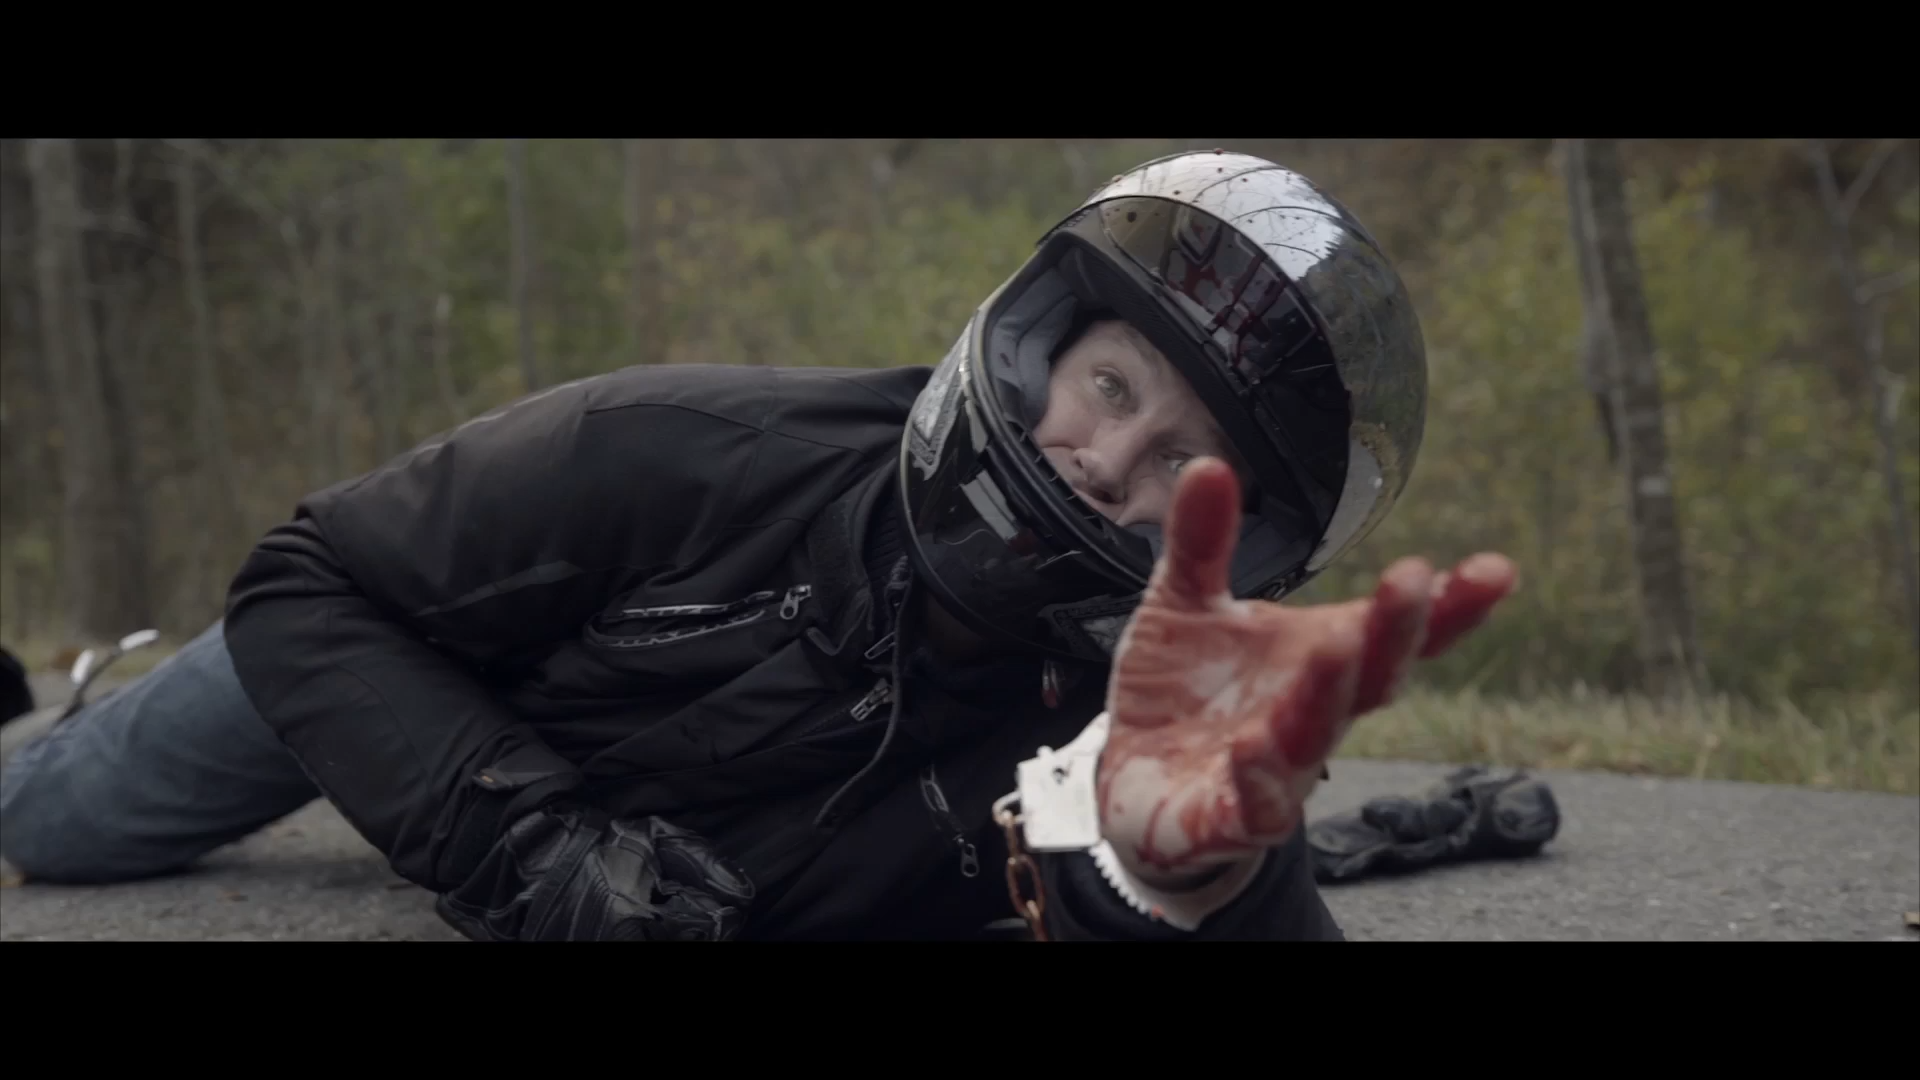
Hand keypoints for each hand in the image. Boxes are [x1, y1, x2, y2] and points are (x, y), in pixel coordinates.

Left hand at [1097, 457, 1516, 885]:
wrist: (1132, 781)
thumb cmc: (1180, 691)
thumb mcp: (1184, 603)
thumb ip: (1202, 541)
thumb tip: (1209, 464)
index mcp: (1318, 658)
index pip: (1393, 632)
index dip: (1449, 607)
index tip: (1495, 569)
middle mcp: (1310, 716)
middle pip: (1372, 679)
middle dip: (1395, 632)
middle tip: (1412, 579)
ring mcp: (1274, 772)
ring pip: (1314, 740)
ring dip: (1329, 695)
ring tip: (1337, 645)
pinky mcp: (1224, 819)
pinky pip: (1254, 808)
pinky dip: (1258, 783)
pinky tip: (1251, 750)